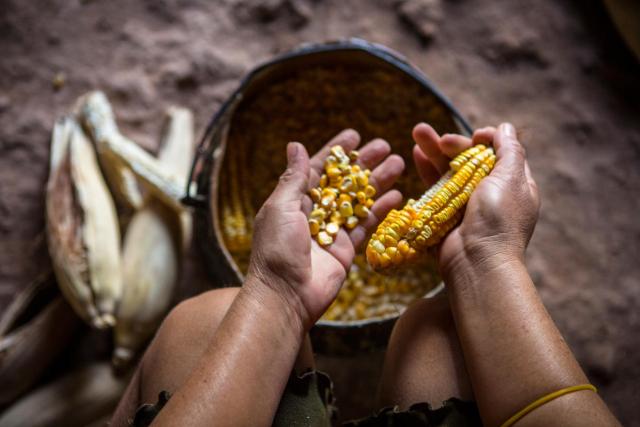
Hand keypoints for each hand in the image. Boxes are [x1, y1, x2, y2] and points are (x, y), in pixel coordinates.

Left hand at [246, 130, 403, 328]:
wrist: (286, 296)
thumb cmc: (276, 250)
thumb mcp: (281, 208)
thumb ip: (294, 178)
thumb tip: (295, 144)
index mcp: (294, 199)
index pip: (318, 167)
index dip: (337, 151)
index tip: (355, 134)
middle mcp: (314, 212)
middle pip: (344, 181)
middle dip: (364, 163)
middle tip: (385, 145)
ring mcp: (332, 230)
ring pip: (359, 200)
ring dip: (378, 182)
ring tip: (399, 162)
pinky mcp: (346, 249)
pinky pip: (366, 225)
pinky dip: (381, 210)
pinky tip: (397, 195)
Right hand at [411, 122, 539, 278]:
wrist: (476, 263)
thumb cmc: (498, 220)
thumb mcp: (511, 179)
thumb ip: (509, 150)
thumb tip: (504, 128)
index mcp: (513, 185)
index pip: (499, 154)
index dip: (486, 141)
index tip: (475, 136)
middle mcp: (490, 194)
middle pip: (470, 160)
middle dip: (453, 144)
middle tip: (440, 138)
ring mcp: (466, 205)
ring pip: (449, 170)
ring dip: (435, 150)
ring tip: (418, 131)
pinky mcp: (445, 214)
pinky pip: (435, 187)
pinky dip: (426, 169)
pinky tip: (416, 154)